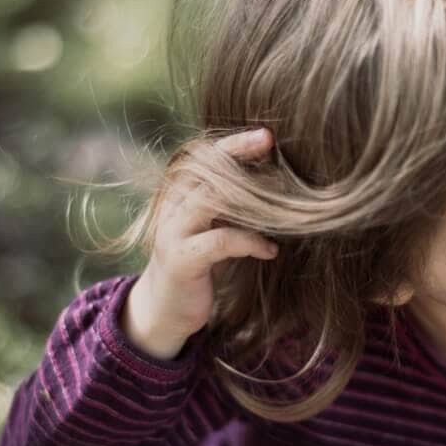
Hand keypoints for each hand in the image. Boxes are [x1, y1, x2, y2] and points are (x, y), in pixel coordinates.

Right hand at [121, 128, 278, 359]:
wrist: (165, 309)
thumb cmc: (199, 264)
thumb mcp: (213, 227)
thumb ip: (230, 205)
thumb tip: (275, 182)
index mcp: (180, 195)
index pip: (202, 157)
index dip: (232, 144)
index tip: (265, 135)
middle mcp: (172, 208)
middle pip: (202, 168)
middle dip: (238, 153)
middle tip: (271, 144)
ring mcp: (173, 232)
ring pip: (208, 199)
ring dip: (249, 198)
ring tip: (281, 202)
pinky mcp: (182, 260)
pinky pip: (220, 240)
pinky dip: (250, 241)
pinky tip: (270, 250)